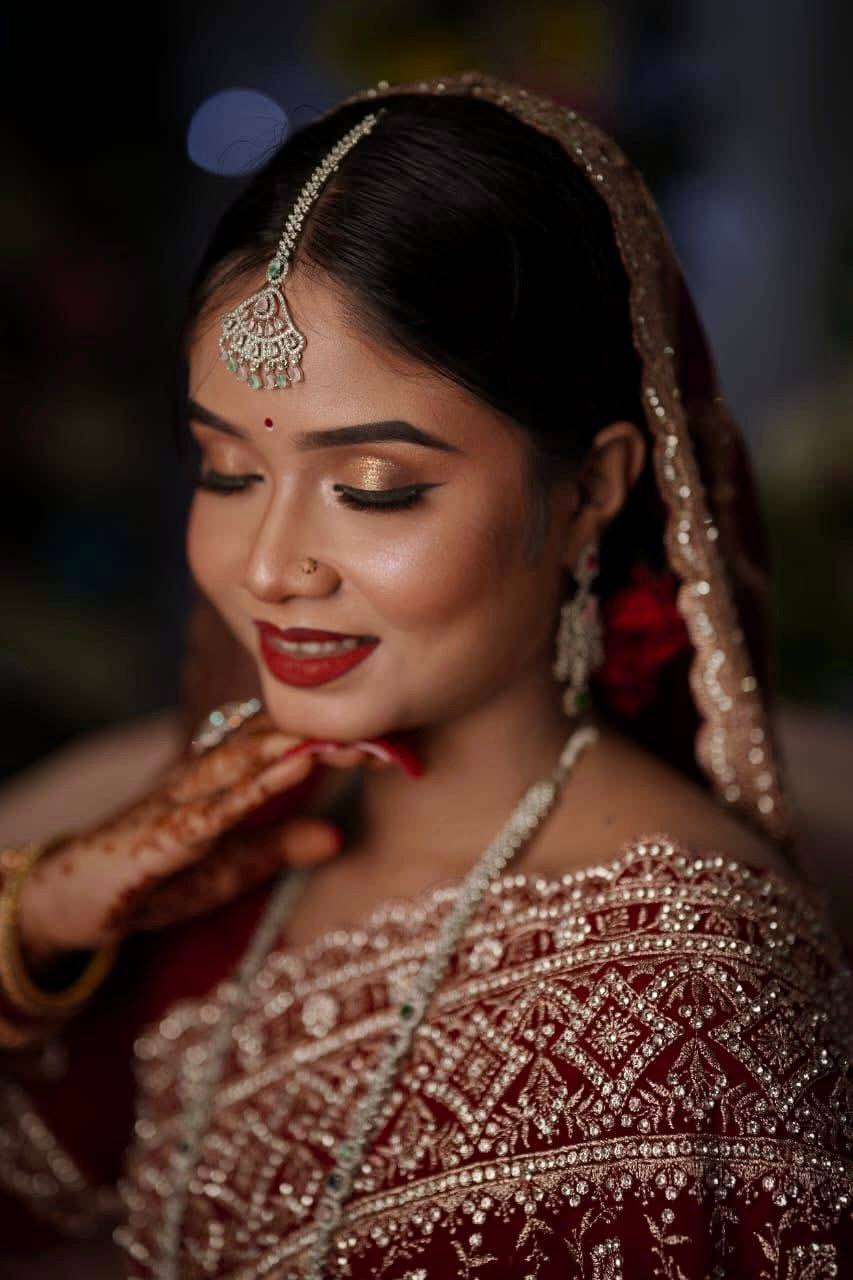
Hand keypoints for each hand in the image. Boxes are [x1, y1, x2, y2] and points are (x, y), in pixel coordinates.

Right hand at [16, 712, 384, 961]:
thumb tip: (337, 836)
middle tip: (382, 730)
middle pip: (269, 744)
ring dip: (297, 745)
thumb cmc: (154, 880)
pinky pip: (214, 809)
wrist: (69, 901)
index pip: (282, 748)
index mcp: (220, 781)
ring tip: (343, 735)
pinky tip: (286, 774)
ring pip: (244, 761)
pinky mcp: (159, 835)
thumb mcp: (228, 871)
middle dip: (325, 735)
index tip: (389, 738)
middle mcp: (200, 777)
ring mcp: (178, 800)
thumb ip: (276, 849)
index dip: (332, 739)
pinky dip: (254, 789)